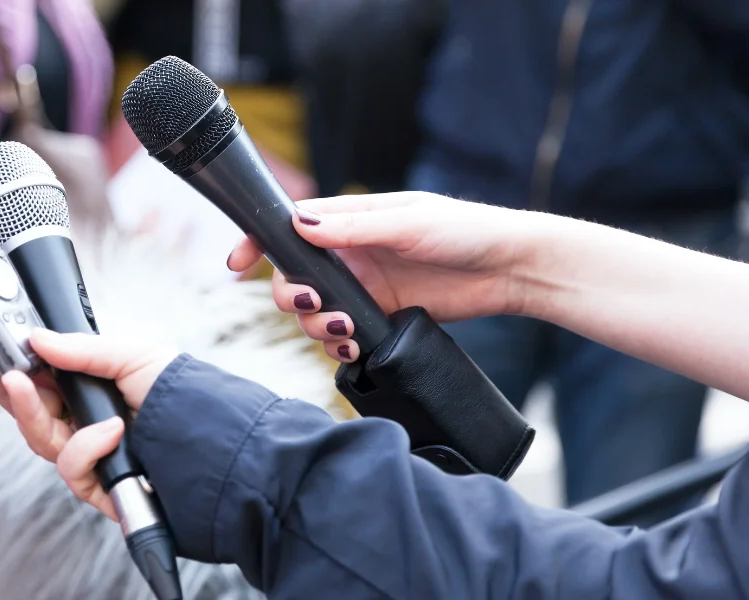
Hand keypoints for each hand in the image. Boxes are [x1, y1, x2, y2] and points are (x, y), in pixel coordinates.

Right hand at [0, 329, 177, 519]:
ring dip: (30, 411)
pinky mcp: (100, 486)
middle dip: (5, 389)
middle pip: (30, 412)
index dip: (10, 369)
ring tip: (27, 385)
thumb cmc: (183, 396)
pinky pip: (71, 468)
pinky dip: (86, 447)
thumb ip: (83, 349)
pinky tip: (111, 432)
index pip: (39, 382)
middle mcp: (87, 424)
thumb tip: (38, 338)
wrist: (218, 444)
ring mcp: (92, 456)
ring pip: (40, 439)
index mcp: (92, 391)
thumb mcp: (133, 355)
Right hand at [226, 192, 548, 362]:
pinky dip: (338, 346)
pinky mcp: (380, 318)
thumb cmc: (466, 230)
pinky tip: (353, 346)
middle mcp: (349, 255)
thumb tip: (300, 225)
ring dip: (315, 325)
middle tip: (316, 302)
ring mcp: (363, 288)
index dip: (257, 243)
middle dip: (291, 295)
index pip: (288, 228)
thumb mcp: (408, 222)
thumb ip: (353, 227)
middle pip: (292, 278)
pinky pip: (341, 336)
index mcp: (349, 221)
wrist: (511, 270)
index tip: (237, 263)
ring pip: (312, 312)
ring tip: (345, 329)